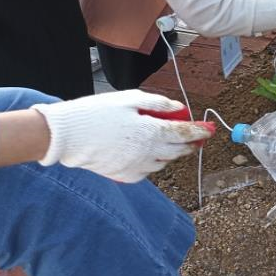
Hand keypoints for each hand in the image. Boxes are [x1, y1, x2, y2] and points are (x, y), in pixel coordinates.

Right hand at [31, 90, 213, 182]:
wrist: (67, 136)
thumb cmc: (96, 112)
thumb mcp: (129, 99)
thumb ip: (158, 104)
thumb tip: (178, 108)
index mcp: (151, 131)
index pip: (184, 133)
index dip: (199, 131)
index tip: (208, 130)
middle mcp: (148, 152)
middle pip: (178, 150)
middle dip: (189, 144)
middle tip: (195, 139)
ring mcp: (136, 166)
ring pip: (164, 162)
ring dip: (171, 153)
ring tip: (171, 144)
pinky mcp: (124, 176)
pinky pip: (146, 171)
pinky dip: (152, 163)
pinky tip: (148, 154)